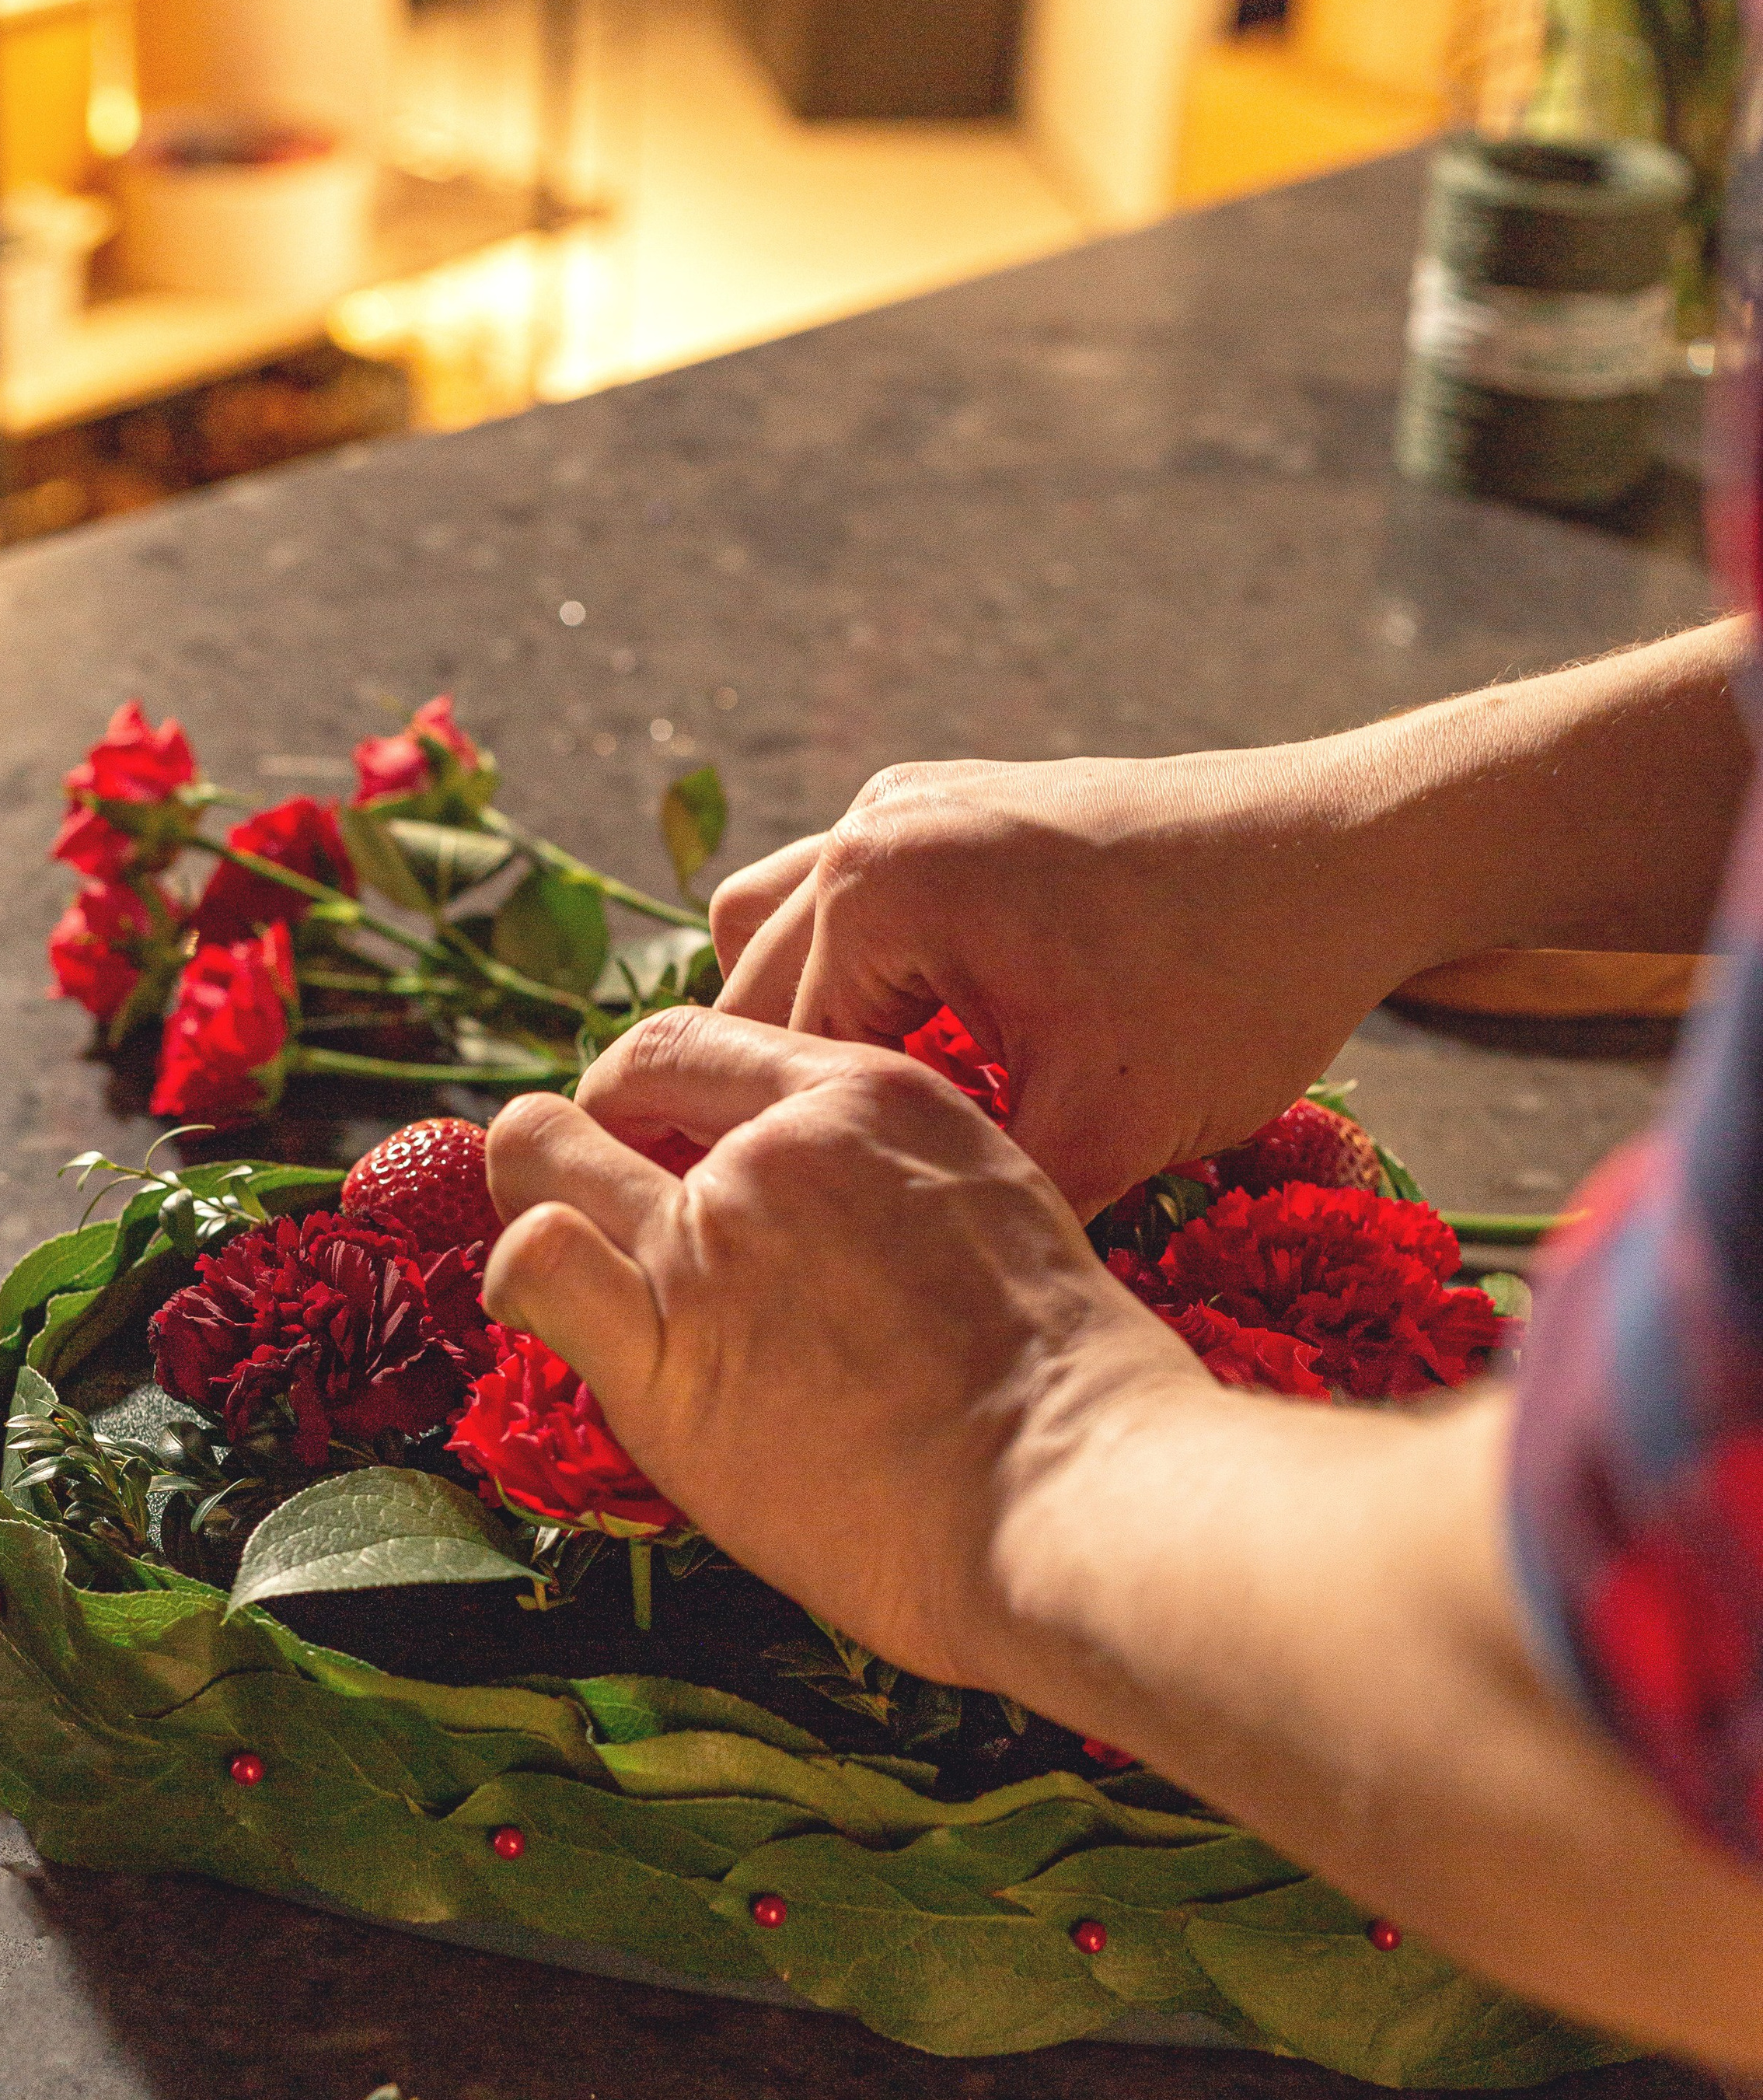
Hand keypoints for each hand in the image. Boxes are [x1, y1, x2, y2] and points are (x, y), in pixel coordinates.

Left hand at [481, 1007, 1201, 1690]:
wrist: (1071, 1494)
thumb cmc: (1066, 1385)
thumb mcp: (998, 1208)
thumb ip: (895, 1185)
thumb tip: (847, 1212)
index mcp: (871, 1099)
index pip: (701, 1042)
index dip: (657, 1093)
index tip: (660, 1144)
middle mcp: (776, 1154)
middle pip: (612, 1087)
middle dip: (590, 1136)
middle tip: (610, 1207)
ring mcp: (712, 1252)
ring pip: (540, 1160)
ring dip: (539, 1201)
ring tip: (566, 1263)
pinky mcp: (666, 1364)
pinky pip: (532, 1264)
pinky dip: (521, 1276)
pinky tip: (549, 1310)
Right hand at [710, 621, 1755, 1219]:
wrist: (1353, 854)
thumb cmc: (1239, 986)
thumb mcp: (1107, 1132)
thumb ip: (979, 1206)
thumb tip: (884, 1296)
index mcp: (876, 890)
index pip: (756, 1062)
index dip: (768, 1170)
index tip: (785, 1254)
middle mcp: (868, 828)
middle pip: (746, 1001)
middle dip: (772, 1107)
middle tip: (803, 1217)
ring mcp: (911, 803)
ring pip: (781, 942)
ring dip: (804, 1039)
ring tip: (858, 1138)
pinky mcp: (958, 806)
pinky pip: (854, 906)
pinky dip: (864, 985)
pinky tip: (927, 1070)